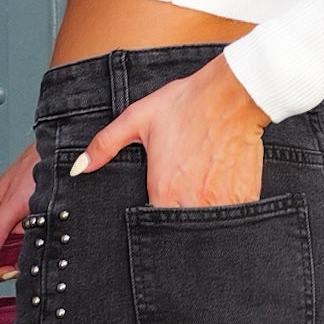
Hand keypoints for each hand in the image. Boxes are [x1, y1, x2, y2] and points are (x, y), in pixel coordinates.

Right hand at [0, 143, 37, 273]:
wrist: (63, 154)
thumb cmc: (37, 167)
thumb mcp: (13, 202)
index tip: (8, 269)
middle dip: (10, 262)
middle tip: (29, 257)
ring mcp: (14, 221)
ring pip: (13, 251)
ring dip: (26, 255)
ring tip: (41, 243)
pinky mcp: (31, 222)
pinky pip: (28, 243)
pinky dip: (37, 246)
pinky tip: (46, 240)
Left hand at [71, 55, 268, 209]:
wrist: (232, 93)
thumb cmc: (185, 103)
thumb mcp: (137, 118)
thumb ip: (105, 145)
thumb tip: (78, 167)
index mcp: (163, 189)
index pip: (153, 226)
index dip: (154, 221)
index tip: (158, 209)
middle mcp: (191, 201)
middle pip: (181, 229)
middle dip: (179, 222)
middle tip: (182, 198)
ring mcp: (221, 201)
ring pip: (208, 226)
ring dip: (203, 217)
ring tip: (202, 192)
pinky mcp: (245, 196)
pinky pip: (234, 216)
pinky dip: (227, 208)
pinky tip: (222, 187)